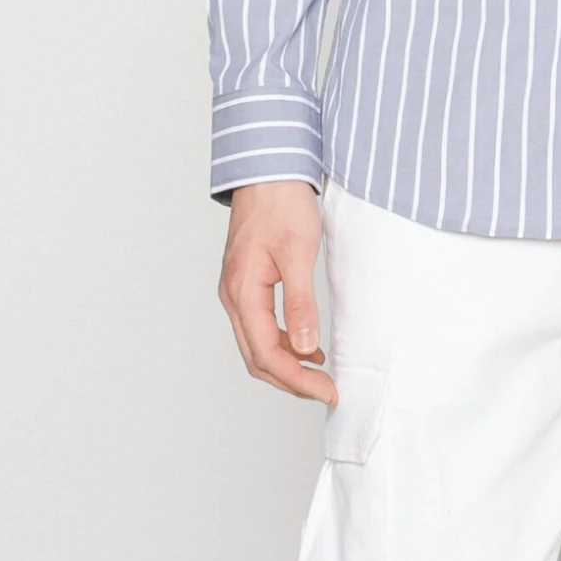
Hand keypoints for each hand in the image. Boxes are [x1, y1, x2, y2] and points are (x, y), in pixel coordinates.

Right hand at [217, 179, 337, 405]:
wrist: (268, 169)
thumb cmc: (282, 203)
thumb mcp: (298, 252)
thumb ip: (300, 303)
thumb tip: (305, 348)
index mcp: (242, 291)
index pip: (266, 354)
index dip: (297, 380)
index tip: (327, 389)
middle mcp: (233, 296)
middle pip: (257, 358)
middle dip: (292, 381)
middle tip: (327, 390)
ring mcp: (237, 291)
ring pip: (256, 345)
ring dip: (286, 365)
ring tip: (321, 374)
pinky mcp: (246, 284)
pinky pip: (259, 326)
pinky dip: (282, 343)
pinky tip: (307, 345)